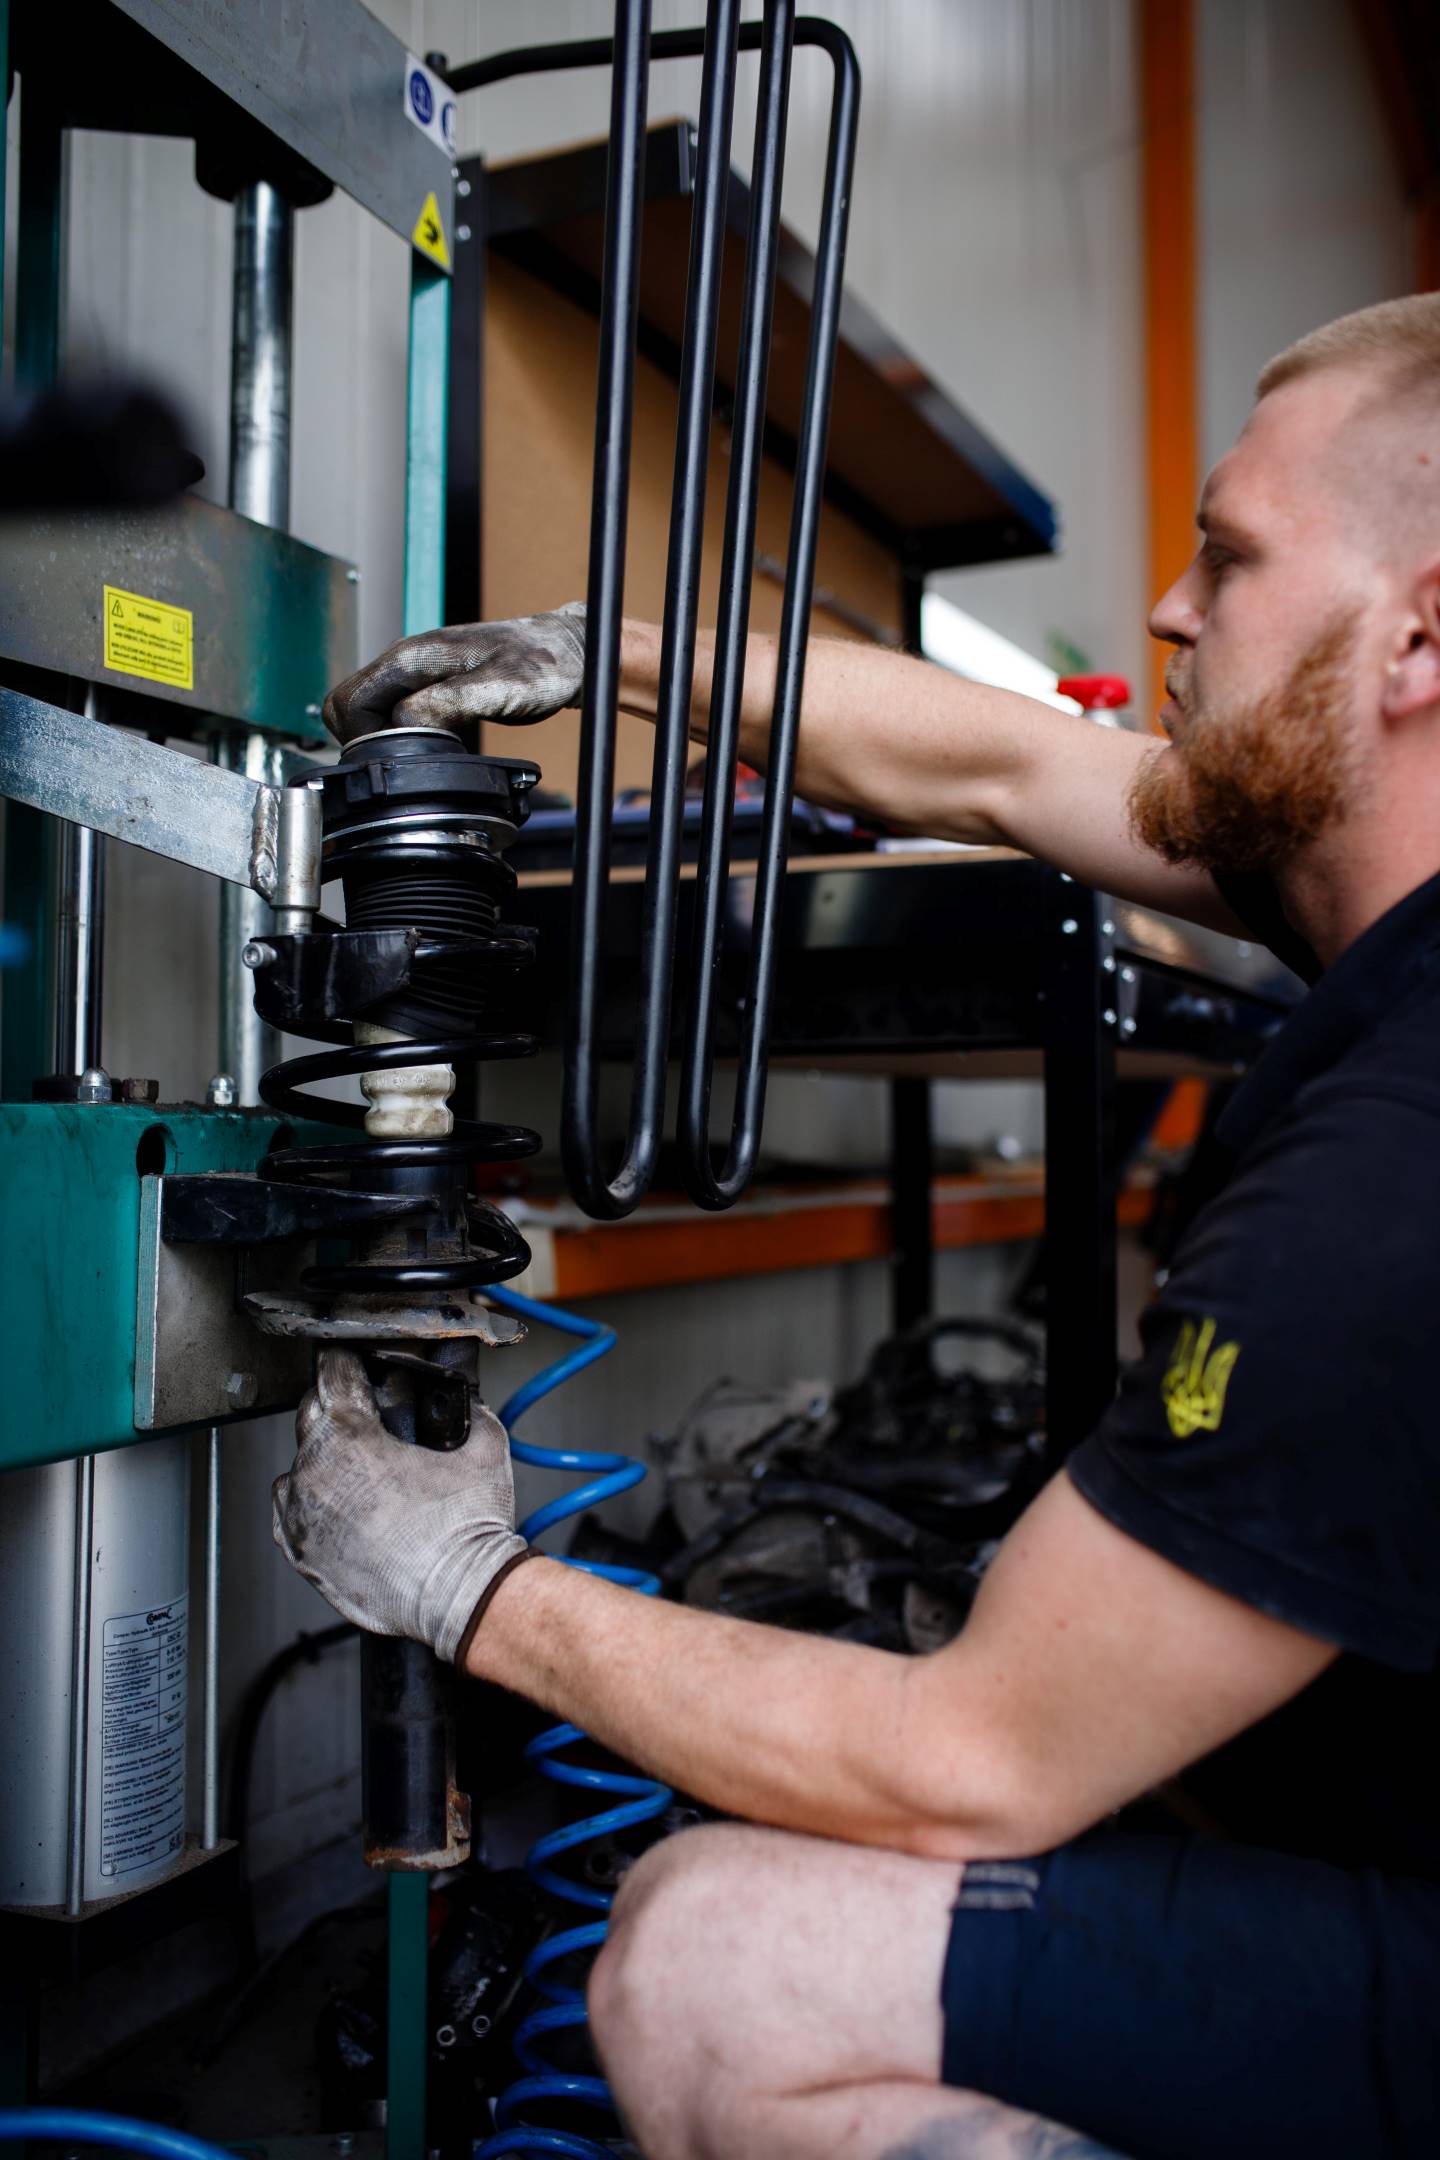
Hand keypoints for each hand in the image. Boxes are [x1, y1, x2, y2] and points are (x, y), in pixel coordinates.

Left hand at [272, 1349, 528, 1662]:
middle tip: (366, 1414)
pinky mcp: (302, 1554)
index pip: (333, 1372)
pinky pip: (291, 1515)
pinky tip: (344, 1508)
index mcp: (350, 1436)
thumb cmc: (466, 1530)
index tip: (356, 1362)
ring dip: (320, 1461)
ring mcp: (302, 1516)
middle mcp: (315, 1472)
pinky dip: (312, 1506)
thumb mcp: (484, 1446)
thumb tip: (465, 1399)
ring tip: (358, 1471)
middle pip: (309, 1413)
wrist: (461, 1595)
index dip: (349, 1359)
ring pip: (296, 1467)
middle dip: (336, 1406)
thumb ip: (469, 1410)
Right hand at [323, 602, 585, 742]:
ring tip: (421, 754)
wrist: (568, 652)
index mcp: (413, 656)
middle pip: (347, 703)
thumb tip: (404, 722)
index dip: (362, 738)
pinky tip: (432, 744)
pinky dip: (399, 733)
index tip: (395, 758)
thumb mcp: (500, 689)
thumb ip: (448, 703)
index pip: (350, 699)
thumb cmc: (543, 665)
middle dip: (361, 739)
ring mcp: (415, 671)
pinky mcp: (428, 684)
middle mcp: (406, 659)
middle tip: (403, 761)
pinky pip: (391, 710)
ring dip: (380, 737)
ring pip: (366, 708)